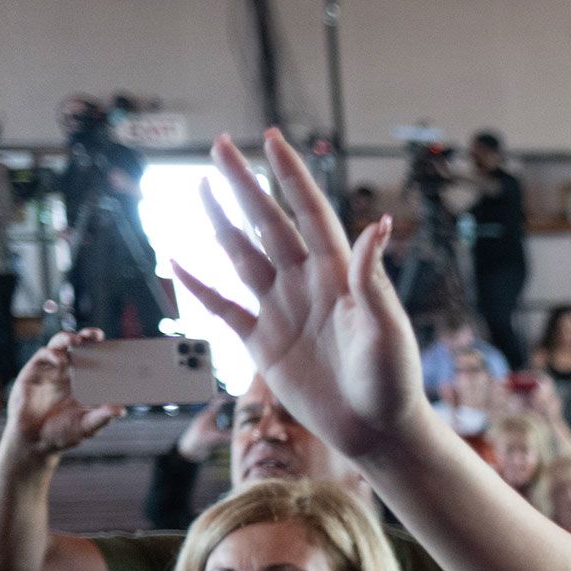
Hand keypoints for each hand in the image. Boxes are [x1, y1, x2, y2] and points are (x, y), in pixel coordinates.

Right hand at [5, 330, 124, 458]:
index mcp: (85, 382)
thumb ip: (101, 417)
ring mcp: (51, 370)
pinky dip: (52, 354)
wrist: (34, 442)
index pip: (97, 360)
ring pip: (60, 346)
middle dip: (88, 337)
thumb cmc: (63, 433)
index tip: (119, 347)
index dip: (106, 351)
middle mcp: (69, 372)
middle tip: (97, 335)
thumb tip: (121, 410)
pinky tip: (61, 361)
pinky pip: (43, 355)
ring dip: (68, 339)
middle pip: (80, 347)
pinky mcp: (33, 371)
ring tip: (77, 341)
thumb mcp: (86, 426)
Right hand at [180, 129, 429, 468]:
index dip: (290, 176)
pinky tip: (178, 260)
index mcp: (337, 275)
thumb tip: (378, 224)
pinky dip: (199, 286)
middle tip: (221, 146)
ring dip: (221, 223)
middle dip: (245, 185)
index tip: (272, 138)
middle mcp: (306, 284)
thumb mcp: (387, 329)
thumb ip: (372, 278)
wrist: (376, 431)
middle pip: (267, 224)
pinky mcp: (263, 344)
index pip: (309, 212)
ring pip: (242, 256)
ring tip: (201, 187)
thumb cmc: (392, 382)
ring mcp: (282, 311)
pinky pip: (224, 308)